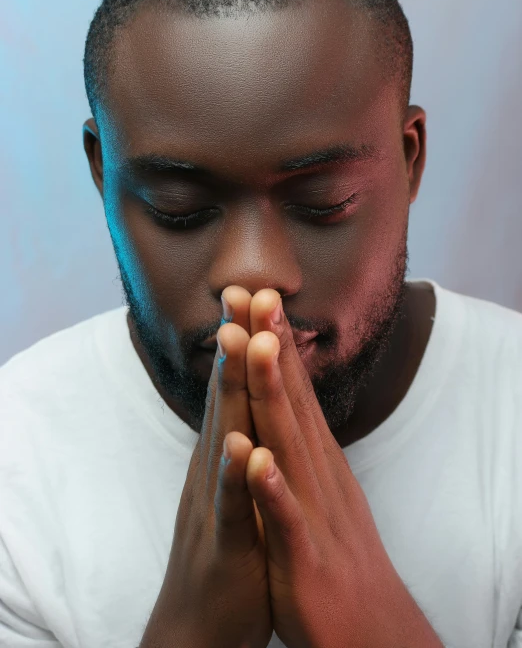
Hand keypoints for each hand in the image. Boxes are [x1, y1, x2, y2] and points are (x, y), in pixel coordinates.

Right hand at [140, 287, 271, 647]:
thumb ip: (239, 440)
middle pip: (228, 396)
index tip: (256, 290)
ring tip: (240, 344)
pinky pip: (231, 507)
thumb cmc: (227, 548)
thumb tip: (247, 399)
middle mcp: (216, 467)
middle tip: (242, 289)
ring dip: (233, 391)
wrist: (201, 624)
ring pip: (226, 438)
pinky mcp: (226, 546)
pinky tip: (244, 448)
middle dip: (237, 343)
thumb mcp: (234, 484)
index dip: (247, 338)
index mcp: (227, 452)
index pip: (237, 385)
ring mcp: (217, 503)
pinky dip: (237, 476)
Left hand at [237, 288, 442, 647]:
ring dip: (273, 395)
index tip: (257, 295)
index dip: (274, 342)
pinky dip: (272, 487)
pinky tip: (256, 458)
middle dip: (272, 347)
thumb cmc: (331, 550)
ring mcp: (313, 511)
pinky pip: (286, 518)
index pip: (293, 390)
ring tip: (259, 347)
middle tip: (258, 294)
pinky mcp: (305, 556)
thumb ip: (302, 443)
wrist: (366, 627)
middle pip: (292, 402)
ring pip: (289, 445)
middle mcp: (317, 472)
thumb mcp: (317, 486)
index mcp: (314, 457)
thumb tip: (289, 398)